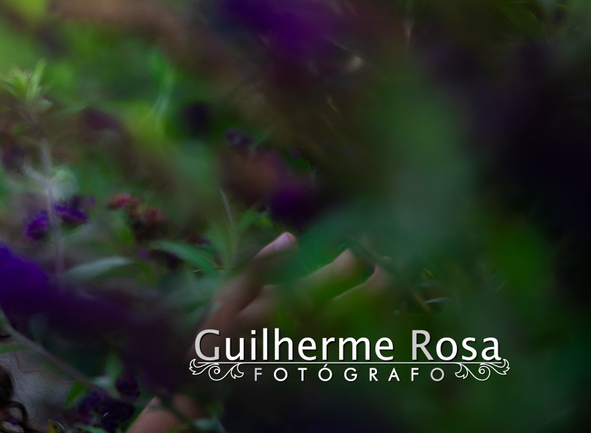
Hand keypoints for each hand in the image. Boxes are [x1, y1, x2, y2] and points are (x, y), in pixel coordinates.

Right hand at [192, 233, 393, 358]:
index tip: (364, 234)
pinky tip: (382, 304)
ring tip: (397, 272)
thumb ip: (262, 265)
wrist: (222, 385)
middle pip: (372, 298)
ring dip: (392, 294)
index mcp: (293, 303)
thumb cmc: (221, 335)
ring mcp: (331, 348)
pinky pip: (368, 340)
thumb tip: (291, 239)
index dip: (360, 249)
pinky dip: (382, 320)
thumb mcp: (230, 294)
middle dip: (392, 271)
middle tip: (397, 251)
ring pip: (376, 321)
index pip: (343, 272)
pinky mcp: (332, 364)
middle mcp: (320, 327)